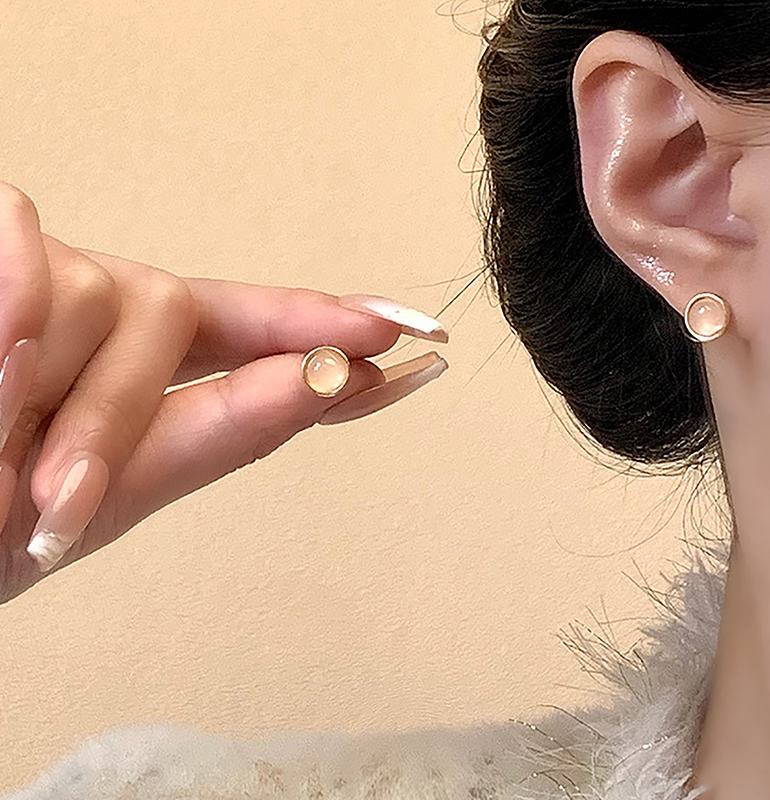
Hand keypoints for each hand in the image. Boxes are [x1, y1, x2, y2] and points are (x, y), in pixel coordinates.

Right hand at [0, 183, 447, 603]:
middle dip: (114, 423)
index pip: (257, 334)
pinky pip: (34, 264)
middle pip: (177, 317)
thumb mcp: (96, 501)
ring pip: (107, 300)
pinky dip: (16, 312)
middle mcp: (107, 312)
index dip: (331, 322)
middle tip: (44, 516)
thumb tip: (328, 375)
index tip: (416, 330)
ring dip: (51, 409)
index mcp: (145, 373)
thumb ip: (207, 440)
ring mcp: (51, 279)